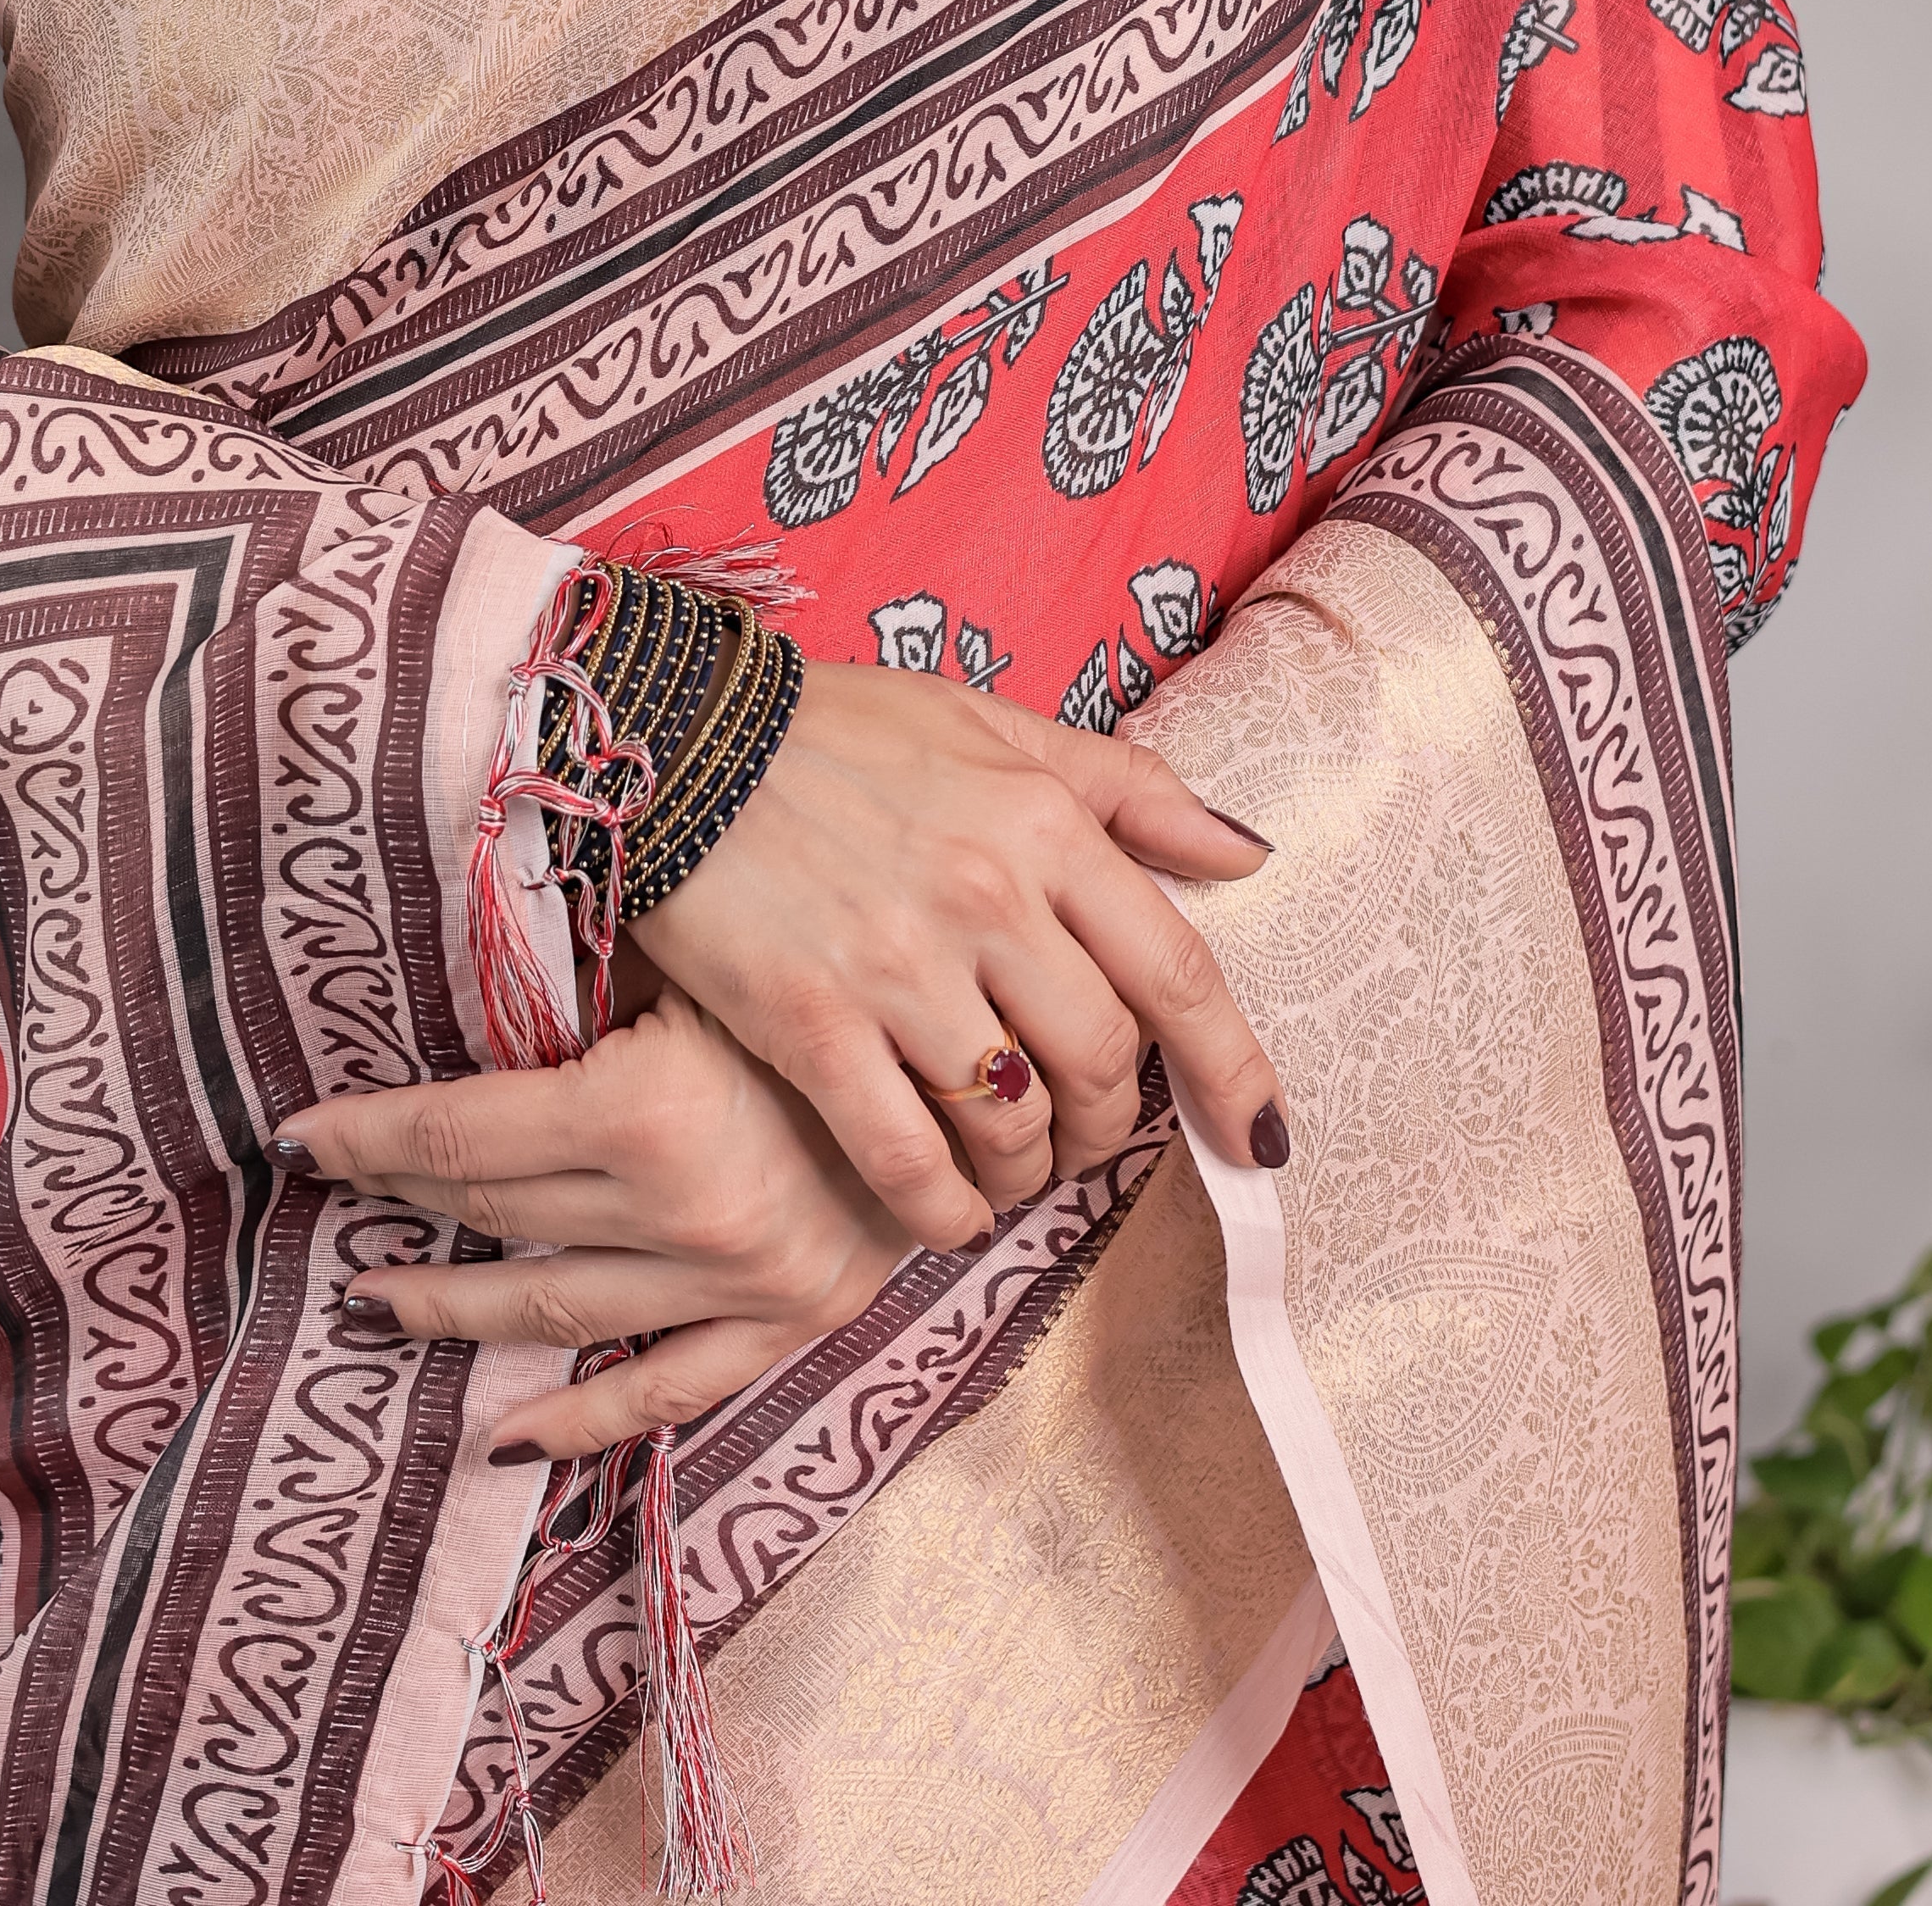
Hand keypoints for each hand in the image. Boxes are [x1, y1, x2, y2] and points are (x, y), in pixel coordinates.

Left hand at [276, 984, 916, 1461]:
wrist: (996, 1035)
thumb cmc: (832, 951)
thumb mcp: (703, 941)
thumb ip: (593, 963)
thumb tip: (473, 940)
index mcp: (644, 1107)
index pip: (456, 1134)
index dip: (365, 1135)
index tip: (297, 1136)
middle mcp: (680, 1210)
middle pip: (493, 1213)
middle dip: (397, 1202)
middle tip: (328, 1196)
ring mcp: (735, 1280)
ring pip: (550, 1306)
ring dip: (451, 1306)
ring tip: (375, 1298)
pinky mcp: (788, 1321)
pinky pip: (662, 1392)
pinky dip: (578, 1421)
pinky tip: (504, 1436)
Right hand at [631, 662, 1280, 1250]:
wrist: (673, 739)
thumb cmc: (839, 731)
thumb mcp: (991, 721)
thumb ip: (1125, 786)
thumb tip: (1244, 853)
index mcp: (1041, 823)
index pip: (1177, 972)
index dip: (1231, 1068)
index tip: (1257, 1135)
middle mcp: (987, 899)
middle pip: (1101, 1062)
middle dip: (1108, 1124)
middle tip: (1082, 1136)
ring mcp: (897, 969)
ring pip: (1014, 1122)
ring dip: (1027, 1171)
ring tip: (1011, 1170)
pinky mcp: (811, 1026)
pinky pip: (907, 1161)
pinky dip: (942, 1209)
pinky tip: (945, 1210)